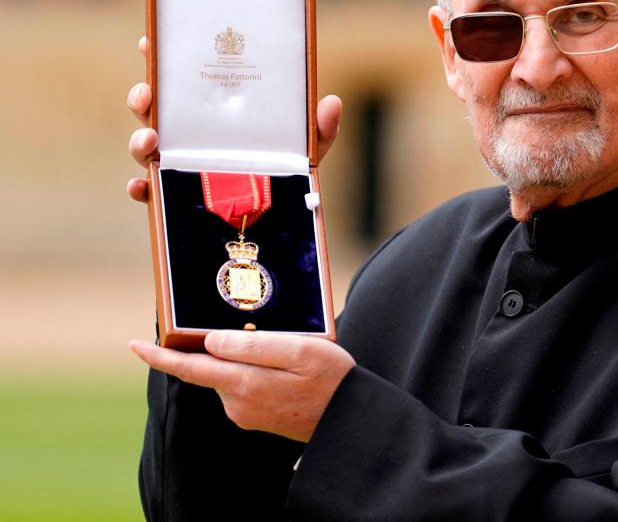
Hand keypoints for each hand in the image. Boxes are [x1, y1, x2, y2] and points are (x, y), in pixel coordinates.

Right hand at [126, 36, 343, 201]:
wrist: (283, 213)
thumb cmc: (289, 166)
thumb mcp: (307, 144)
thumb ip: (320, 127)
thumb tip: (332, 102)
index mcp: (213, 111)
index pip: (181, 80)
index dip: (159, 58)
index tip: (148, 43)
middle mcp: (190, 134)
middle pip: (153, 110)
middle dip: (142, 98)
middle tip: (147, 95)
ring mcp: (180, 164)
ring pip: (145, 148)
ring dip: (138, 141)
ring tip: (149, 141)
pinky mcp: (177, 197)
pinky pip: (151, 192)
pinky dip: (141, 189)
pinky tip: (141, 187)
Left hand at [129, 331, 354, 441]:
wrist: (350, 420)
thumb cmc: (331, 378)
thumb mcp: (299, 350)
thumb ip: (253, 346)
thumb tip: (211, 342)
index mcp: (244, 383)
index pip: (190, 368)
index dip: (160, 357)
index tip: (134, 345)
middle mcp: (238, 403)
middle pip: (213, 365)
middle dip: (224, 346)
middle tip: (263, 331)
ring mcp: (246, 413)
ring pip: (231, 374)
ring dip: (246, 358)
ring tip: (288, 352)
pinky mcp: (256, 417)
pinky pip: (244, 386)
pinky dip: (254, 371)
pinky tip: (285, 368)